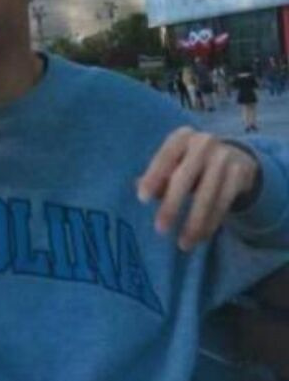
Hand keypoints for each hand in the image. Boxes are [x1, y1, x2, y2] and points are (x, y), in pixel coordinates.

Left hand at [137, 127, 259, 251]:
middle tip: (160, 229)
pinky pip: (224, 203)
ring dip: (194, 222)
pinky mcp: (241, 173)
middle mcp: (203, 142)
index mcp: (181, 137)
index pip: (164, 157)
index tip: (142, 198)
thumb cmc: (191, 162)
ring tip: (183, 244)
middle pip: (184, 177)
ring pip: (207, 195)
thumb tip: (139, 189)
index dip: (153, 177)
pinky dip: (211, 223)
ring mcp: (225, 156)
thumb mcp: (175, 162)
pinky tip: (200, 237)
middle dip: (171, 204)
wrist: (235, 156)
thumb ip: (158, 175)